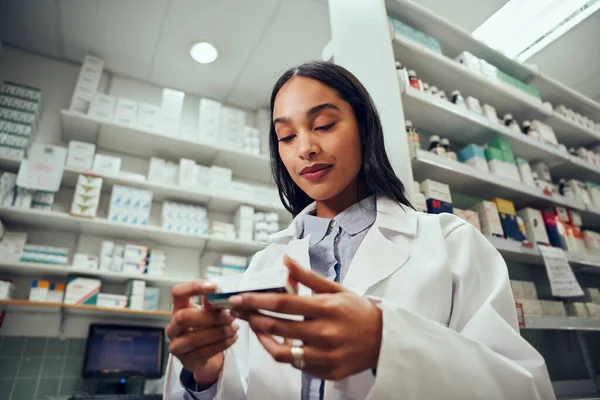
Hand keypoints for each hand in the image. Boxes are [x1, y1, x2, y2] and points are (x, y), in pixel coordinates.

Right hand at [166, 280, 238, 387]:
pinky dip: (222, 343)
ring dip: (218, 332)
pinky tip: (233, 338)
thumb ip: (213, 304)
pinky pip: (204, 352)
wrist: (208, 358)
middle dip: (210, 316)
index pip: (177, 292)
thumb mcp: (210, 313)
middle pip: (184, 317)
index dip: (193, 287)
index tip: (214, 287)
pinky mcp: (186, 361)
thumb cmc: (208, 329)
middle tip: (231, 315)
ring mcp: (177, 345)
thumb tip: (221, 292)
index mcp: (179, 309)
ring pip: (194, 338)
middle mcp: (173, 327)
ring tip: (235, 327)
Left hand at [229, 256, 382, 380]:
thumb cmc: (358, 311)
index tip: (239, 298)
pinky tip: (278, 341)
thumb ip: (307, 277)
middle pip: (278, 327)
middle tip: (238, 311)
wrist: (385, 340)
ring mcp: (325, 356)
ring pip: (282, 353)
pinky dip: (284, 353)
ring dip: (263, 339)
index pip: (283, 304)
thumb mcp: (336, 289)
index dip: (257, 300)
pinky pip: (296, 366)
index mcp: (326, 308)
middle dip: (252, 317)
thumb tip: (285, 260)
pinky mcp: (326, 373)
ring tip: (255, 327)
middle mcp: (325, 333)